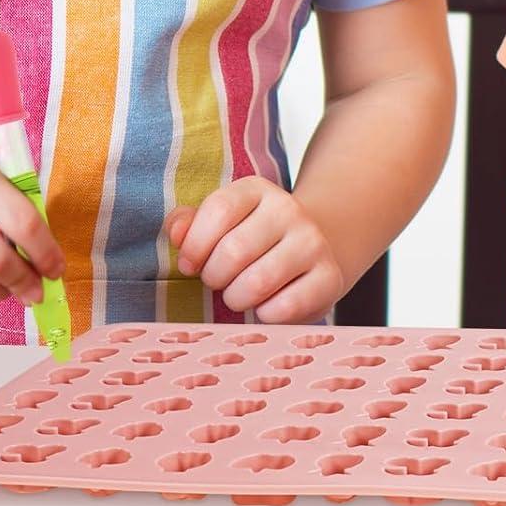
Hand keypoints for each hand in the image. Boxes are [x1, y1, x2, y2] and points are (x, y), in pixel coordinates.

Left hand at [166, 177, 342, 322]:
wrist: (311, 250)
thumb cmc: (251, 241)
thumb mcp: (220, 224)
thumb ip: (189, 224)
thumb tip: (176, 232)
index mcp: (257, 190)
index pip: (218, 210)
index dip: (195, 246)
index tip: (191, 263)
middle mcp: (289, 210)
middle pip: (233, 252)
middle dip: (215, 278)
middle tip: (220, 281)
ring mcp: (312, 242)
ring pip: (256, 283)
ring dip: (237, 299)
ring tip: (241, 293)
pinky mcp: (329, 277)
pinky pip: (283, 308)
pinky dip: (265, 315)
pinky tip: (268, 305)